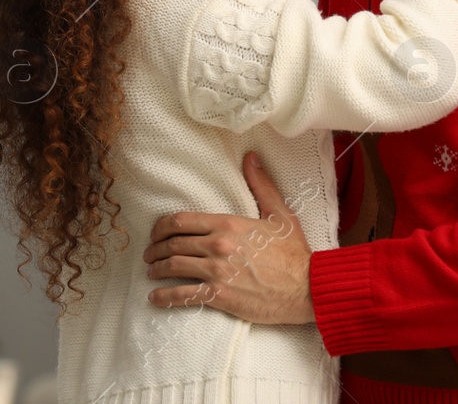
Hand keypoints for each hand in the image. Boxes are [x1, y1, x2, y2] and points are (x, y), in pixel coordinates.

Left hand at [143, 151, 314, 323]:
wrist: (307, 287)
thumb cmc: (294, 252)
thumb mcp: (279, 213)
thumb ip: (261, 185)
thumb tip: (250, 158)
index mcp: (228, 224)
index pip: (181, 220)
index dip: (161, 226)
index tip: (156, 232)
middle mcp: (218, 245)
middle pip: (173, 244)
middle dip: (156, 249)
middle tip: (149, 254)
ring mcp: (217, 271)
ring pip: (174, 267)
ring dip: (157, 269)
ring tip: (151, 271)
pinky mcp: (220, 296)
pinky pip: (183, 295)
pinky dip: (165, 297)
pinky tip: (155, 298)